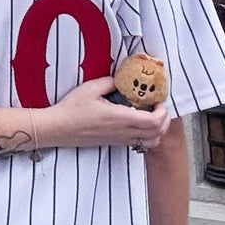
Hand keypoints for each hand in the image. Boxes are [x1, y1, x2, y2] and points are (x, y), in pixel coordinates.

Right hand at [40, 77, 169, 150]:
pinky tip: (137, 122)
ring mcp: (120, 140)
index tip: (158, 100)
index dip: (162, 112)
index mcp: (121, 118)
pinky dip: (147, 135)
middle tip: (159, 107)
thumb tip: (122, 80)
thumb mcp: (90, 88)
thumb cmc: (73, 109)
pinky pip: (140, 144)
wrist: (60, 128)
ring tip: (151, 116)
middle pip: (158, 134)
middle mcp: (124, 132)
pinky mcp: (115, 143)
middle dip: (165, 120)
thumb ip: (110, 82)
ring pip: (151, 142)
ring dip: (157, 130)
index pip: (154, 122)